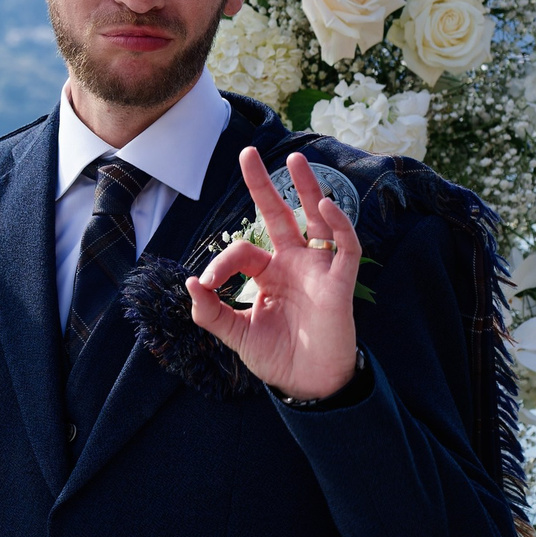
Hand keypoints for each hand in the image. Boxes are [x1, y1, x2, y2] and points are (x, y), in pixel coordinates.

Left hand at [186, 147, 361, 401]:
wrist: (309, 384)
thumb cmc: (277, 357)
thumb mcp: (236, 335)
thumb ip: (212, 312)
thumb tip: (190, 282)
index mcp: (268, 274)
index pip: (242, 251)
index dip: (222, 263)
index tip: (208, 284)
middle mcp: (294, 264)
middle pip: (279, 214)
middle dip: (263, 185)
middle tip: (247, 152)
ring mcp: (318, 270)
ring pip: (316, 219)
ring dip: (307, 189)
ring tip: (295, 159)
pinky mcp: (341, 282)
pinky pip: (345, 246)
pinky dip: (338, 225)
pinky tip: (325, 205)